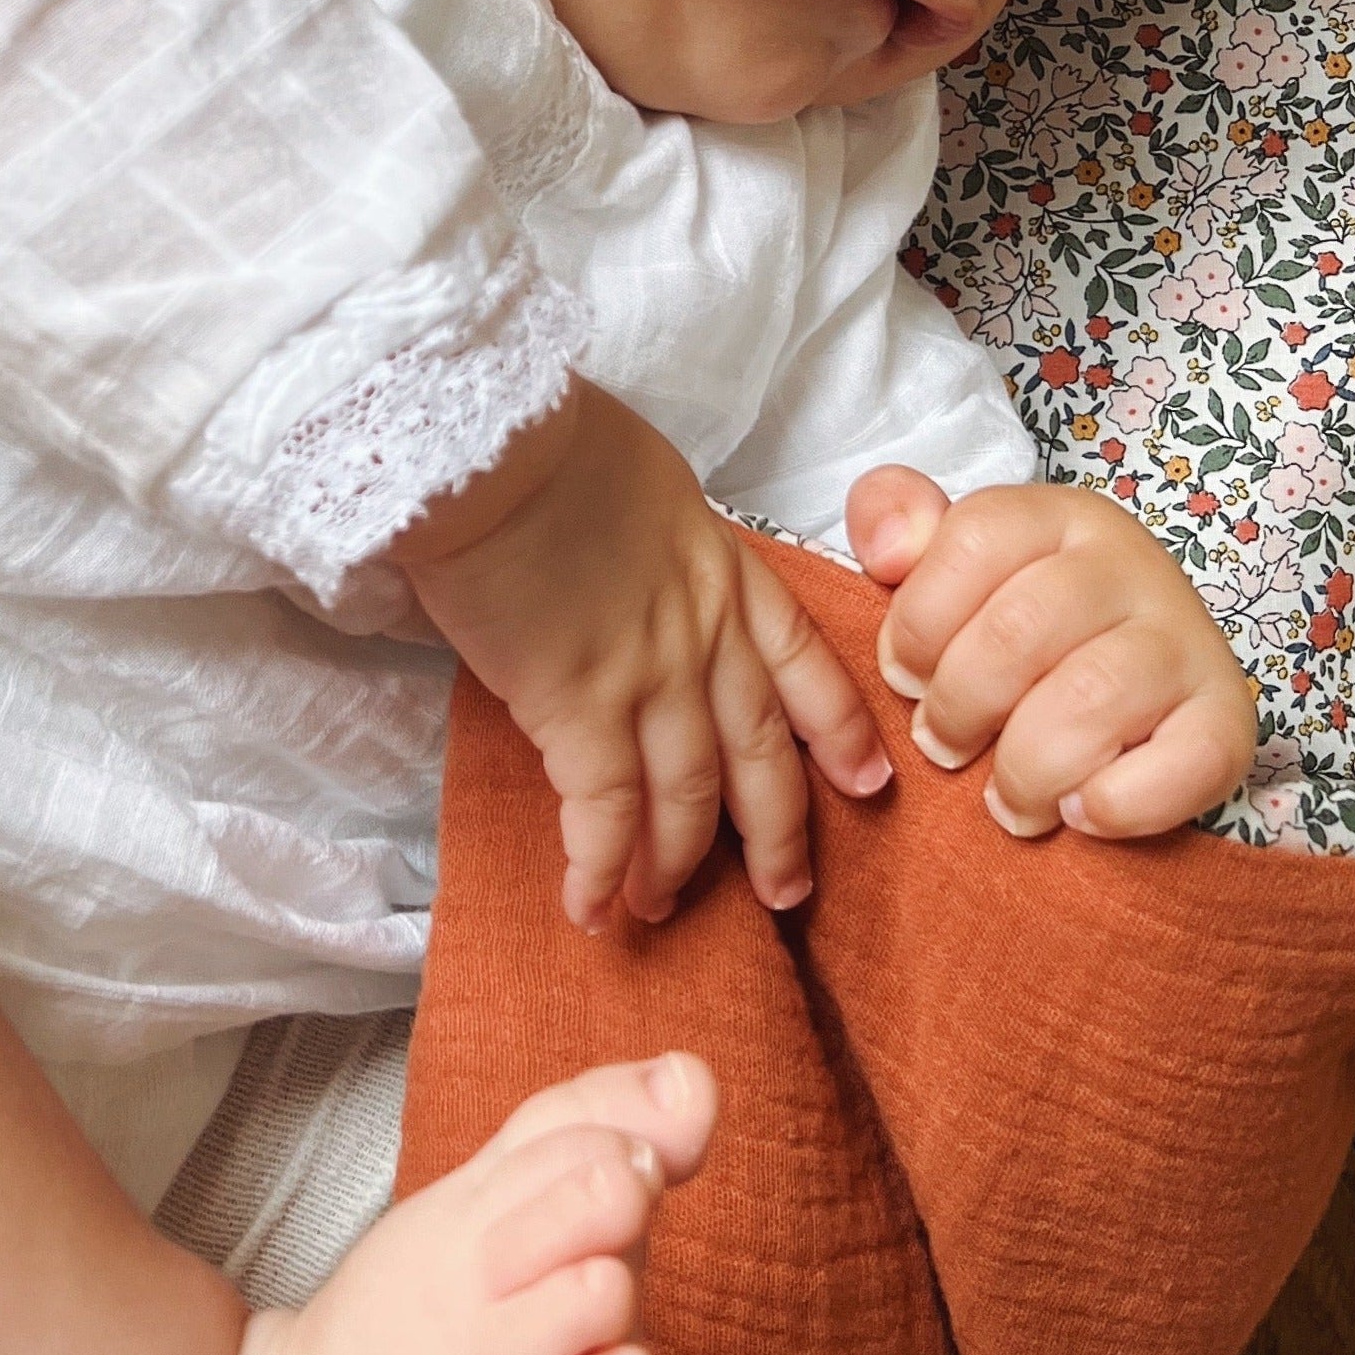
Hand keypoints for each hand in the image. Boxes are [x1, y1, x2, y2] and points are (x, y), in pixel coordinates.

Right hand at [392, 381, 886, 928]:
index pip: (802, 662)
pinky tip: (589, 908)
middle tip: (789, 896)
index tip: (866, 782)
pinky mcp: (578, 705)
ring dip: (676, 866)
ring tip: (657, 910)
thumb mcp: (643, 482)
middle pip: (761, 752)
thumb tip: (636, 574)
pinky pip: (605, 810)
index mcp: (722, 570)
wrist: (488, 444)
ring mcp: (649, 674)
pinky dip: (599, 867)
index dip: (838, 729)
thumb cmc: (544, 446)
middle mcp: (704, 632)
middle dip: (779, 834)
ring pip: (689, 797)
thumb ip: (660, 544)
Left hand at [847, 470, 1256, 839]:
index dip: (917, 624)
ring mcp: (1187, 638)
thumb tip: (886, 549)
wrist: (1138, 690)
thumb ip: (895, 521)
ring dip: (1026, 769)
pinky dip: (1118, 803)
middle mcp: (1130, 563)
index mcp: (1056, 516)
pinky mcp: (1228, 718)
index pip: (971, 541)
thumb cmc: (1019, 630)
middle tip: (944, 747)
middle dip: (959, 707)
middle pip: (1019, 630)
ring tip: (1006, 799)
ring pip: (1090, 698)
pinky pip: (1186, 761)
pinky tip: (1081, 813)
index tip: (904, 677)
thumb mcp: (953, 561)